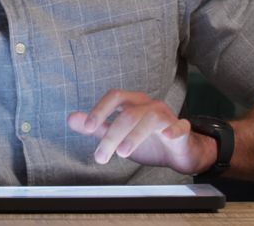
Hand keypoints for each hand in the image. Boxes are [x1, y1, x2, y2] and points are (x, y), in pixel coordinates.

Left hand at [67, 89, 215, 174]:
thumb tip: (71, 118)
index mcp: (132, 103)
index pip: (115, 96)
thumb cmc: (146, 141)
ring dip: (134, 135)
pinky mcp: (182, 129)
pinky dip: (174, 130)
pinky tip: (166, 137)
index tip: (88, 128)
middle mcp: (149, 105)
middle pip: (129, 112)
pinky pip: (181, 126)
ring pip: (151, 118)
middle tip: (101, 156)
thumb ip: (96, 127)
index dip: (101, 109)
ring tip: (122, 153)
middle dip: (112, 135)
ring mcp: (166, 116)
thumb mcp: (117, 134)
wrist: (178, 152)